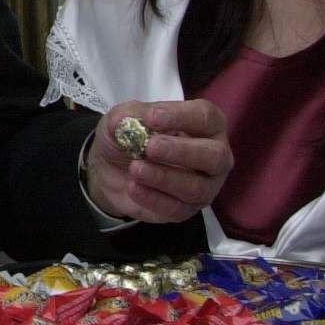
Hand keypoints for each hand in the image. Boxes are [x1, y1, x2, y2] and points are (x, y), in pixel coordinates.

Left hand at [85, 100, 232, 222]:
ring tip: (135, 168)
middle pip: (214, 155)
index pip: (205, 117)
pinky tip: (133, 187)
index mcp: (206, 123)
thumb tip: (128, 120)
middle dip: (181, 151)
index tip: (152, 117)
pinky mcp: (187, 209)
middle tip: (150, 147)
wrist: (111, 170)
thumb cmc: (130, 136)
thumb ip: (127, 115)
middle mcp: (214, 154)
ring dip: (163, 177)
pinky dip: (153, 198)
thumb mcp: (123, 118)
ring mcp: (205, 185)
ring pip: (196, 187)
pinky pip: (177, 208)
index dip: (180, 117)